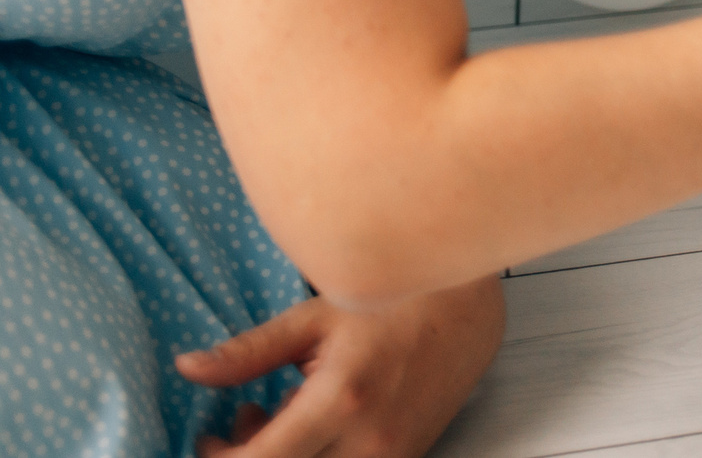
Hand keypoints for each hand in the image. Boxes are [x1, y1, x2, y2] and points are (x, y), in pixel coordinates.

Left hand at [176, 276, 503, 457]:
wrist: (470, 310)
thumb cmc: (392, 301)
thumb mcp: (315, 318)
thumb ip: (248, 352)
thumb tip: (187, 369)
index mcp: (340, 400)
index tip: (207, 437)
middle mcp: (369, 440)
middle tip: (235, 427)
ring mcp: (391, 455)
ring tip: (275, 418)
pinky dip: (314, 455)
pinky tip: (309, 422)